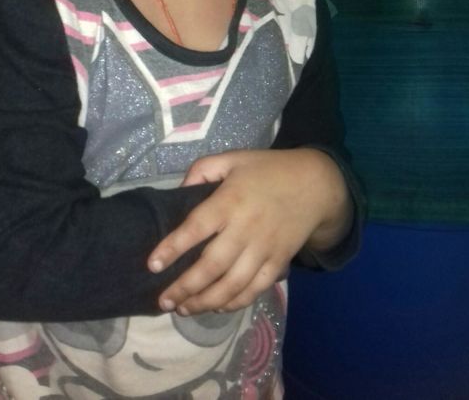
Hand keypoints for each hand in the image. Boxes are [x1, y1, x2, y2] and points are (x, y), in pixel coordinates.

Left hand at [147, 148, 352, 314]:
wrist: (315, 184)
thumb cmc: (267, 170)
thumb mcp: (232, 159)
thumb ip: (202, 170)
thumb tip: (179, 192)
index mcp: (230, 200)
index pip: (196, 227)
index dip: (173, 247)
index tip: (153, 265)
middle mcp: (246, 228)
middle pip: (212, 265)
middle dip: (185, 287)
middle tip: (163, 301)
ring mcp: (264, 248)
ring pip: (232, 284)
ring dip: (206, 301)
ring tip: (183, 309)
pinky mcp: (279, 261)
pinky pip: (255, 289)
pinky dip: (235, 302)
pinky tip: (217, 306)